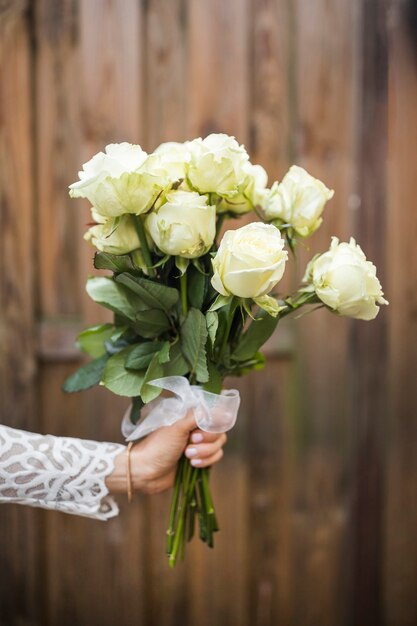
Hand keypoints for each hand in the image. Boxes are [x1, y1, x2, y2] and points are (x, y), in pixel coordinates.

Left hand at [106, 412, 226, 495]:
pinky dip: (206, 461)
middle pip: (219, 430)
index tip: (199, 429)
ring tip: (187, 455)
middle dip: (207, 439)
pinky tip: (193, 464)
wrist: (147, 472)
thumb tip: (218, 408)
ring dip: (205, 452)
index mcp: (190, 417)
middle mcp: (197, 428)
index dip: (212, 422)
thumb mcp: (177, 428)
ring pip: (219, 445)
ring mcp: (200, 444)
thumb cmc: (158, 446)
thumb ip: (198, 417)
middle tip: (190, 442)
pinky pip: (216, 457)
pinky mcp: (202, 459)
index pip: (214, 413)